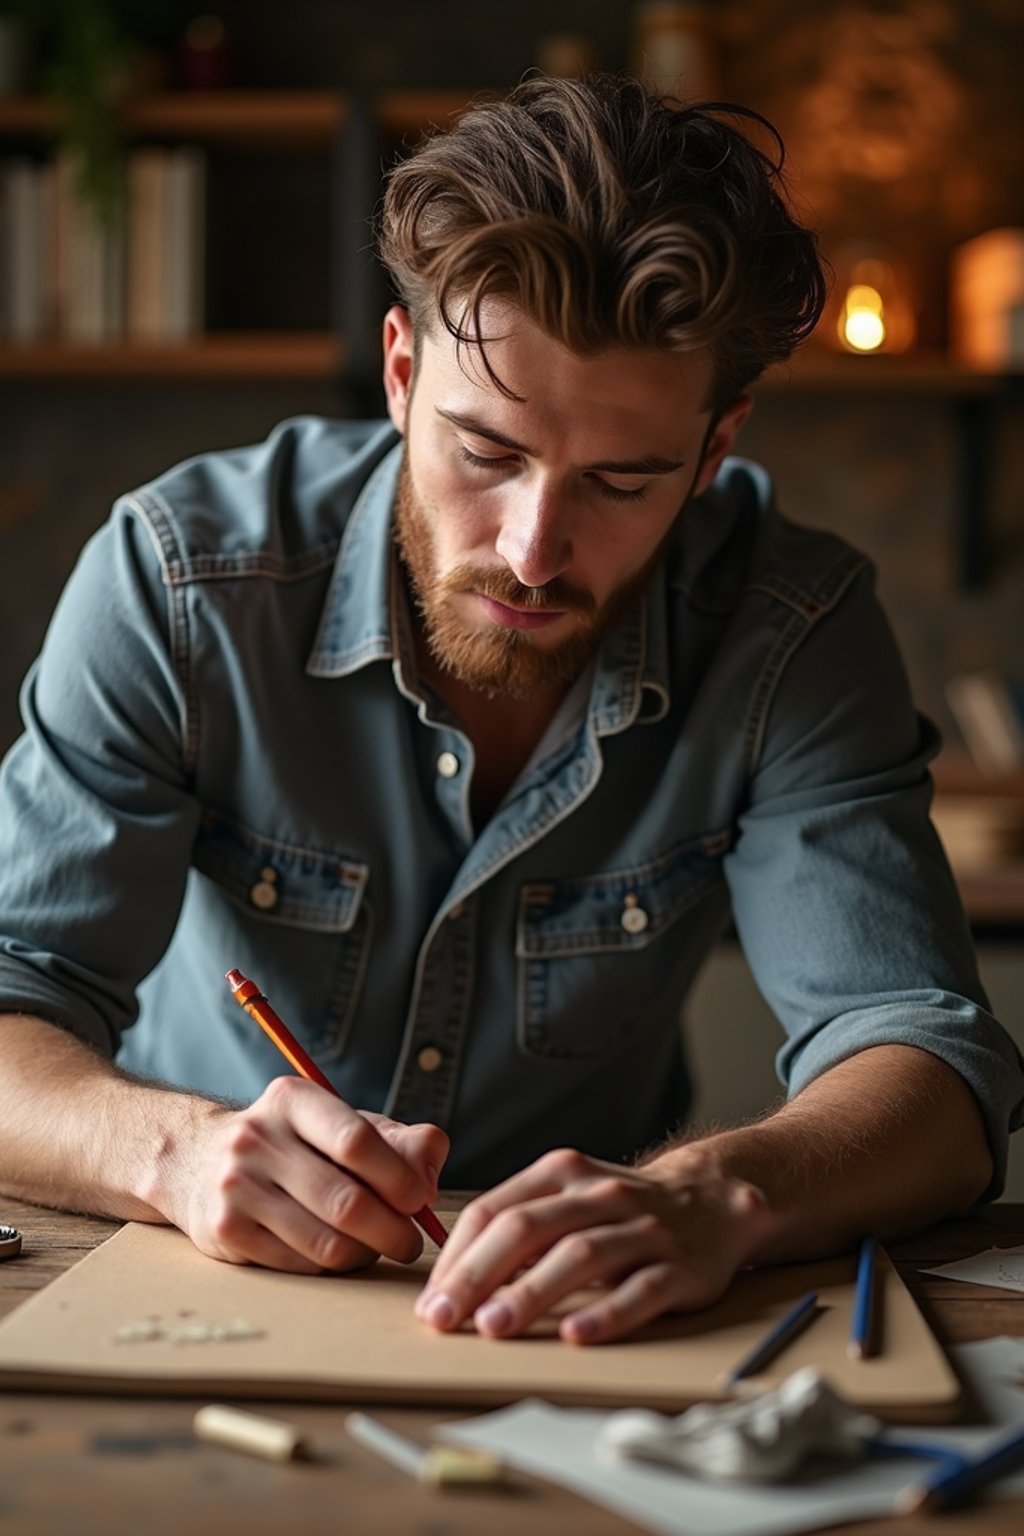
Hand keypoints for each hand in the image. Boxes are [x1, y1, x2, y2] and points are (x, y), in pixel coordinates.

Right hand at [173, 1077, 448, 1273]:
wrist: (196, 1161)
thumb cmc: (292, 1145)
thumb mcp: (340, 1124)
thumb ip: (398, 1140)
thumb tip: (430, 1171)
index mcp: (292, 1099)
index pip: (356, 1140)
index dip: (398, 1177)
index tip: (420, 1199)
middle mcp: (257, 1138)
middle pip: (345, 1201)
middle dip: (392, 1230)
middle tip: (410, 1242)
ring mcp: (235, 1187)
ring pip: (325, 1241)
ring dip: (366, 1254)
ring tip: (378, 1248)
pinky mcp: (225, 1231)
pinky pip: (299, 1264)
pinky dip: (331, 1267)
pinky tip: (339, 1255)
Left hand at [415, 1147, 769, 1343]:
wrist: (713, 1201)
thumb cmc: (620, 1210)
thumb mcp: (567, 1198)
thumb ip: (516, 1225)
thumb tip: (450, 1278)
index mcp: (562, 1174)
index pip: (495, 1209)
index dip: (457, 1256)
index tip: (430, 1300)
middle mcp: (600, 1194)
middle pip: (528, 1228)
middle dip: (479, 1274)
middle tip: (444, 1317)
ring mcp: (643, 1228)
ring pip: (580, 1256)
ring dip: (532, 1293)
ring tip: (493, 1326)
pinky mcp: (681, 1266)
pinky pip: (641, 1289)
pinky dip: (607, 1313)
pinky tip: (577, 1336)